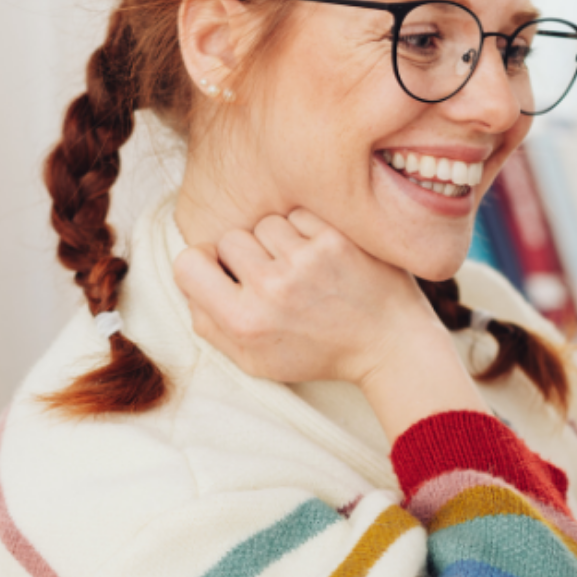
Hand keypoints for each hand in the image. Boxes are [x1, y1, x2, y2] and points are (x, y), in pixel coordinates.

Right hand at [172, 208, 441, 387]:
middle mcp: (271, 288)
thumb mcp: (256, 361)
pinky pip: (299, 215)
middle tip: (274, 277)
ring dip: (279, 240)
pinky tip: (324, 257)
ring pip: (265, 223)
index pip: (187, 262)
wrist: (389, 345)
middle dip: (247, 253)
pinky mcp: (336, 239)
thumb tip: (190, 283)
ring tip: (303, 268)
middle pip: (229, 238)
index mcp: (244, 321)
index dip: (203, 264)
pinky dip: (308, 231)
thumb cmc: (319, 353)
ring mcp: (306, 260)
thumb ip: (211, 326)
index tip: (224, 272)